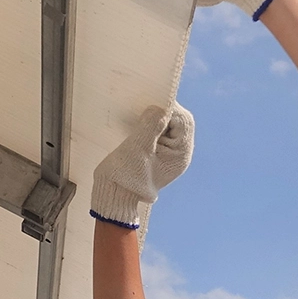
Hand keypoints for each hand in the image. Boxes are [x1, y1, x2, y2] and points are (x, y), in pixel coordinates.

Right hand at [91, 102, 193, 229]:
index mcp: (180, 154)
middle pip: (178, 122)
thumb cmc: (125, 175)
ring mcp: (169, 155)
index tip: (151, 103)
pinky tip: (137, 126)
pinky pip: (158, 133)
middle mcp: (179, 154)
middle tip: (144, 108)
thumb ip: (152, 126)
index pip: (183, 121)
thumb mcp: (138, 148)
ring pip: (168, 126)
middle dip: (162, 112)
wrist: (114, 195)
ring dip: (154, 118)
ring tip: (139, 118)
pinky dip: (149, 126)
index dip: (169, 108)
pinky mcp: (158, 153)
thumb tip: (161, 107)